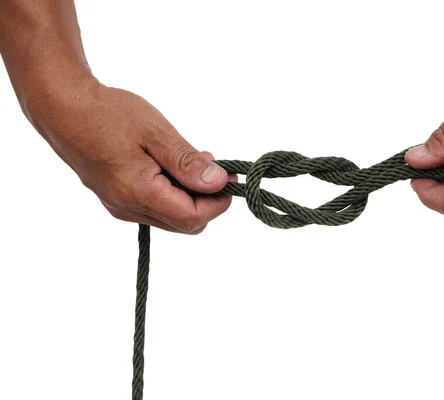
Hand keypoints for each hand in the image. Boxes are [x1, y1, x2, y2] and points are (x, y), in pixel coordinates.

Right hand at [26, 76, 232, 233]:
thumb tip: (218, 183)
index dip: (218, 202)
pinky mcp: (116, 199)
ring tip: (191, 159)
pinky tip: (170, 164)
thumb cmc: (106, 114)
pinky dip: (171, 191)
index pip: (194, 218)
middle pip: (185, 223)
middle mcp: (128, 209)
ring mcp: (120, 207)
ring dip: (189, 194)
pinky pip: (154, 206)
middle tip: (212, 165)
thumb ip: (187, 163)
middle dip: (206, 199)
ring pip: (170, 216)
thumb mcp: (155, 132)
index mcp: (139, 193)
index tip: (228, 176)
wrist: (62, 108)